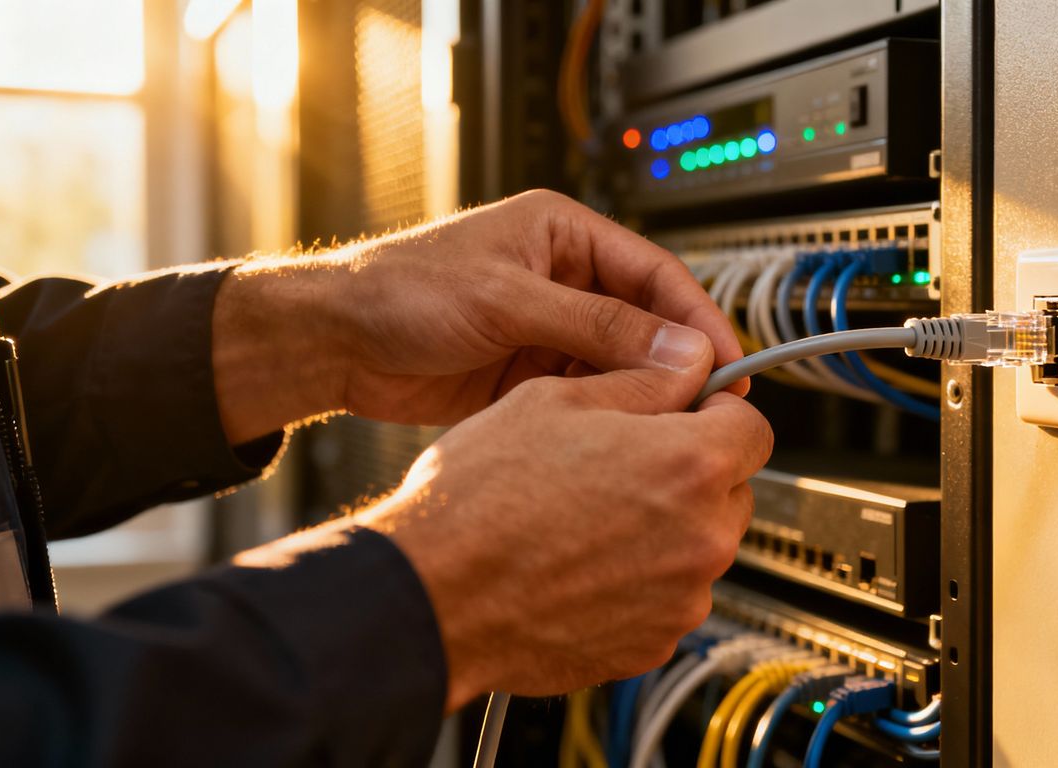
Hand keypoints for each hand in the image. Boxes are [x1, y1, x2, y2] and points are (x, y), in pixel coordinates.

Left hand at [213, 190, 745, 442]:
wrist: (331, 344)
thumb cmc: (397, 291)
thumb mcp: (506, 300)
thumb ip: (596, 324)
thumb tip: (677, 347)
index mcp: (563, 234)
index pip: (654, 274)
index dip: (695, 319)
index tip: (726, 362)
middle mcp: (562, 278)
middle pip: (644, 323)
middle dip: (674, 364)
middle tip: (706, 406)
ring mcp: (546, 327)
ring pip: (619, 363)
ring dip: (641, 394)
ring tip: (666, 427)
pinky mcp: (529, 372)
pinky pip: (586, 392)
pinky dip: (605, 413)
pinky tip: (619, 436)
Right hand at [357, 341, 772, 710]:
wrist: (430, 594)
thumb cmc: (480, 498)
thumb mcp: (556, 400)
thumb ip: (643, 383)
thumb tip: (687, 366)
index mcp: (690, 464)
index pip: (752, 426)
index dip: (715, 412)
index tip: (685, 415)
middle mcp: (701, 538)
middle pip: (731, 490)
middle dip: (692, 472)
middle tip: (623, 464)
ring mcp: (680, 601)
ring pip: (699, 547)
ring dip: (666, 529)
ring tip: (589, 517)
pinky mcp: (651, 646)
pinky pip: (667, 598)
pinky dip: (639, 581)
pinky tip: (580, 564)